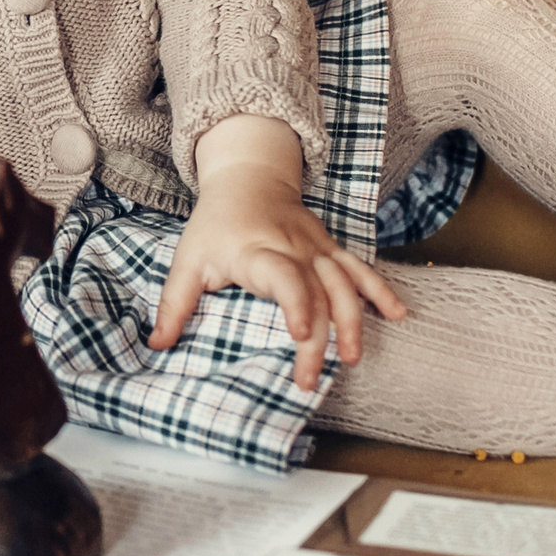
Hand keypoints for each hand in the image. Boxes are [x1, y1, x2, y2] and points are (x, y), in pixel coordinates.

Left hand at [149, 115, 407, 391]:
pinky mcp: (330, 249)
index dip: (295, 302)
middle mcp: (293, 249)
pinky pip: (360, 269)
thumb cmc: (215, 224)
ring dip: (353, 321)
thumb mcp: (187, 259)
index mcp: (256, 251)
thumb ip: (174, 304)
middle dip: (319, 339)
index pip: (282, 276)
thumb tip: (158, 345)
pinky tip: (397, 315)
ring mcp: (316, 248)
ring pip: (344, 284)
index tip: (300, 332)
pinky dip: (380, 291)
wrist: (249, 175)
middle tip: (309, 380)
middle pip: (316, 293)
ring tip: (352, 357)